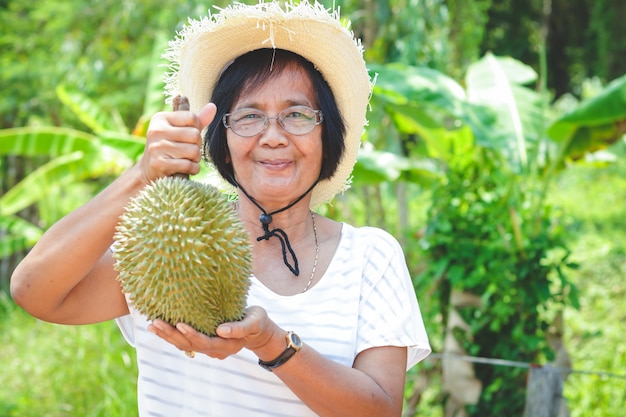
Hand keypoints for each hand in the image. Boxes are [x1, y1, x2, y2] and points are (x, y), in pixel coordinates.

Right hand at [137, 102, 215, 183]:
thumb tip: (213, 106)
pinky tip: (186, 168)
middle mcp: (157, 131)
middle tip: (190, 150)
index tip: (190, 136)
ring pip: (194, 151)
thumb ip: (197, 120)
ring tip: (188, 159)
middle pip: (195, 135)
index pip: (192, 117)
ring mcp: (157, 147)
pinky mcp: (159, 164)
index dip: (197, 128)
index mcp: (161, 118)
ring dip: (196, 158)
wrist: (149, 170)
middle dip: (198, 145)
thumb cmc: (170, 147)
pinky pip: (188, 165)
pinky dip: (193, 169)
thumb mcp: (180, 130)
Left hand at [148, 306, 280, 358]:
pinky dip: (172, 334)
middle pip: (190, 345)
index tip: (180, 324)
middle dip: (172, 335)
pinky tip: (160, 326)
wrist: (258, 330)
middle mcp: (215, 350)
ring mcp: (209, 347)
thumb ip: (239, 327)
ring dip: (168, 335)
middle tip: (156, 323)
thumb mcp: (254, 321)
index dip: (192, 335)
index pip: (205, 342)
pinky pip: (185, 340)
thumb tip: (220, 330)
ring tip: (153, 325)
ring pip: (185, 344)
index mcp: (227, 346)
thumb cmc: (257, 322)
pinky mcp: (204, 341)